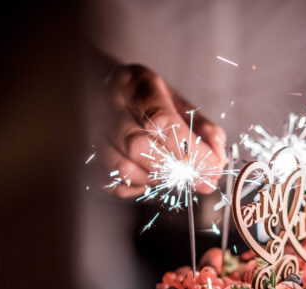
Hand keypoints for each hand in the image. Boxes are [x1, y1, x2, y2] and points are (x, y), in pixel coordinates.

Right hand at [90, 64, 225, 197]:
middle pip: (139, 146)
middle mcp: (107, 104)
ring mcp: (92, 130)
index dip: (190, 149)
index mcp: (135, 84)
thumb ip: (203, 129)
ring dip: (156, 179)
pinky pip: (111, 182)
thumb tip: (218, 158)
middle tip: (197, 177)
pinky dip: (136, 187)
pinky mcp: (87, 156)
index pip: (161, 119)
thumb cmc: (149, 102)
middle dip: (174, 168)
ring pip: (122, 167)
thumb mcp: (179, 104)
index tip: (211, 167)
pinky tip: (148, 176)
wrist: (107, 94)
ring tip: (171, 173)